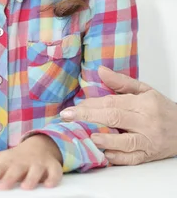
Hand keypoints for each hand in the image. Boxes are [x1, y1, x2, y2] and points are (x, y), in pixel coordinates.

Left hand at [0, 135, 62, 189]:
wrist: (40, 145)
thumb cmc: (16, 157)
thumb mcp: (0, 160)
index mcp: (7, 162)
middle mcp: (22, 162)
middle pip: (15, 169)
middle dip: (9, 178)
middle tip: (2, 187)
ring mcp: (37, 163)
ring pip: (35, 170)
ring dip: (31, 178)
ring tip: (25, 187)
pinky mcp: (52, 166)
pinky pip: (55, 172)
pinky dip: (53, 178)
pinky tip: (48, 185)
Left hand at [60, 66, 176, 164]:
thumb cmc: (162, 109)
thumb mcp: (145, 90)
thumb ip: (121, 82)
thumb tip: (101, 71)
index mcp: (144, 103)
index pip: (113, 102)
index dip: (91, 105)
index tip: (73, 107)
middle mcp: (147, 121)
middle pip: (114, 118)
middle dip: (88, 117)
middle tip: (68, 117)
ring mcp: (149, 140)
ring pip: (125, 141)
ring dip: (106, 140)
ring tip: (88, 137)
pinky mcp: (150, 155)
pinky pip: (133, 158)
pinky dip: (119, 158)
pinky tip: (105, 154)